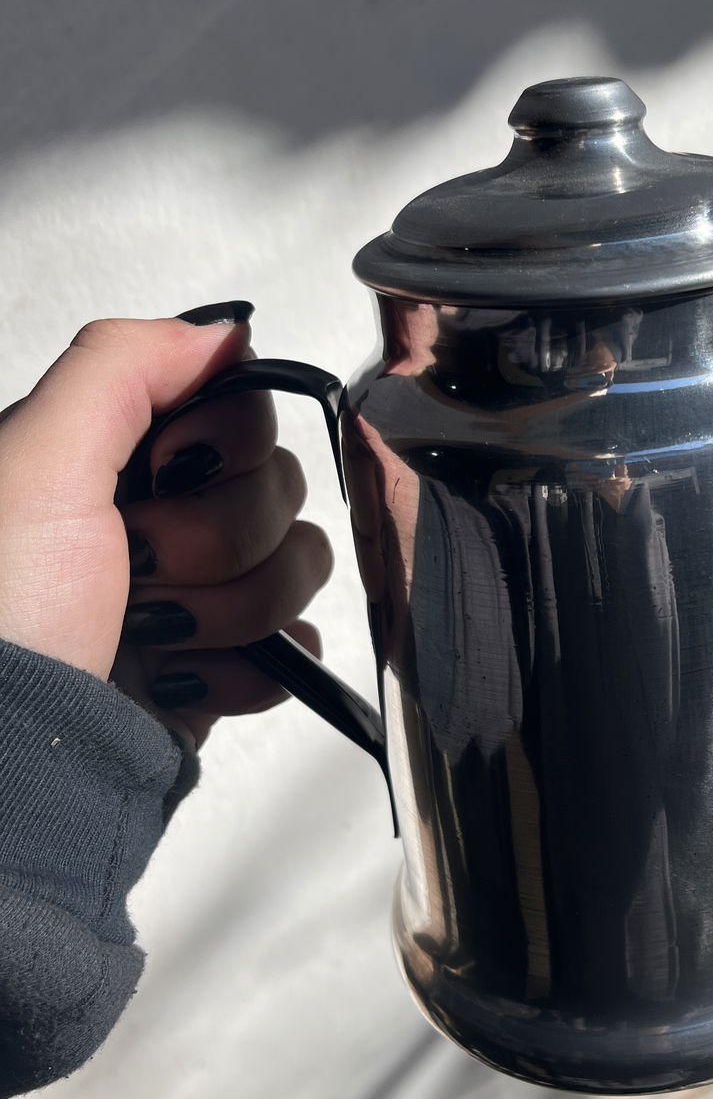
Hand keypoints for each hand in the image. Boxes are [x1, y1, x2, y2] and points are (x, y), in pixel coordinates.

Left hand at [0, 303, 330, 747]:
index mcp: (115, 454)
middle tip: (136, 568)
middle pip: (278, 488)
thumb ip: (123, 364)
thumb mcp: (33, 460)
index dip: (221, 444)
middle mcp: (158, 514)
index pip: (242, 407)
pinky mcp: (222, 665)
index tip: (157, 475)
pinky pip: (297, 646)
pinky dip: (247, 670)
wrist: (10, 768)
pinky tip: (182, 678)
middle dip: (215, 538)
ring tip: (150, 635)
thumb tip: (222, 329)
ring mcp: (196, 592)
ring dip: (229, 610)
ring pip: (298, 565)